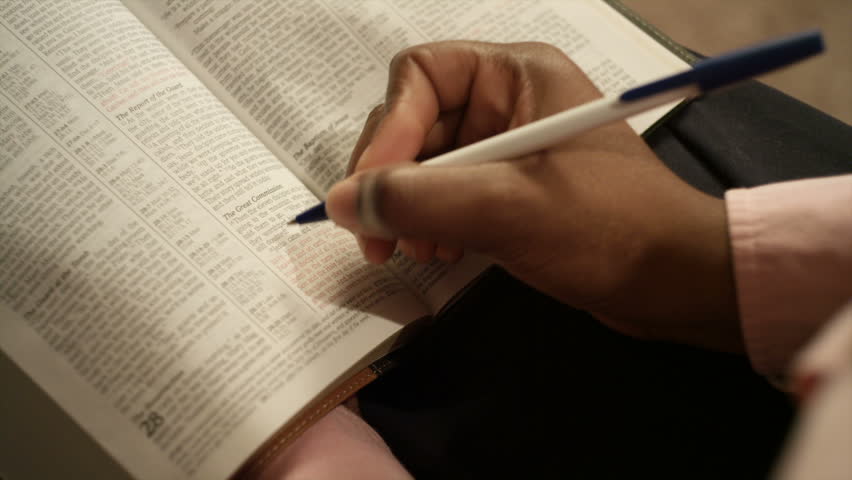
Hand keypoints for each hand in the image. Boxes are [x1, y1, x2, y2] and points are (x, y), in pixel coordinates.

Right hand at [327, 41, 741, 352]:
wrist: (672, 281)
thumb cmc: (608, 229)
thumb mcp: (507, 207)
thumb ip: (417, 199)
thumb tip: (341, 200)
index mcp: (516, 74)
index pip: (420, 77)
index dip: (387, 130)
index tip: (368, 192)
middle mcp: (507, 100)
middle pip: (415, 122)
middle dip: (390, 180)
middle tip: (375, 240)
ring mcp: (507, 146)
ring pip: (425, 163)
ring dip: (405, 206)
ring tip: (411, 252)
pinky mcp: (509, 189)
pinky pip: (448, 193)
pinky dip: (430, 221)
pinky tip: (435, 253)